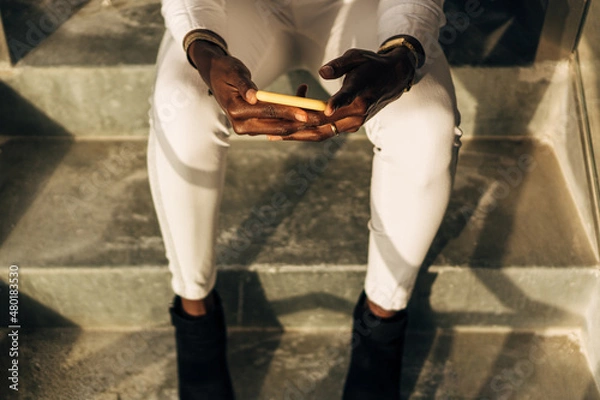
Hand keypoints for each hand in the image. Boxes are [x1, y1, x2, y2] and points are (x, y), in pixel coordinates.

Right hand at [188, 41, 316, 135]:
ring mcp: (248, 129)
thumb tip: (253, 97)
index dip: (288, 112)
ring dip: (298, 122)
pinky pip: (276, 125)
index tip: (306, 112)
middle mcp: (241, 125)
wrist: (216, 76)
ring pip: (279, 129)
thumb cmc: (226, 70)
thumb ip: (244, 85)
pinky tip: (304, 104)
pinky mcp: (254, 127)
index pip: (267, 113)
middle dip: (299, 123)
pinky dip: (290, 117)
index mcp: (235, 111)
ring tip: (317, 113)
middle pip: (276, 127)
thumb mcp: (234, 72)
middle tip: (319, 117)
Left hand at [276, 46, 415, 141]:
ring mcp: (353, 124)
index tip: (324, 109)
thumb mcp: (357, 57)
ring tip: (272, 135)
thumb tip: (322, 72)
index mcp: (361, 93)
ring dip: (297, 134)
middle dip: (298, 127)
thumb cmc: (372, 65)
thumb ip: (340, 65)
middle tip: (274, 129)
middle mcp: (357, 114)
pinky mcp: (347, 127)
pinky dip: (305, 130)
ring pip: (322, 133)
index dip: (334, 104)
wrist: (393, 80)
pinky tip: (285, 128)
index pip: (346, 100)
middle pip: (325, 124)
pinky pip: (324, 131)